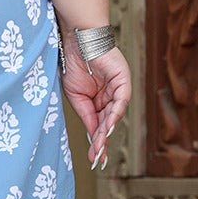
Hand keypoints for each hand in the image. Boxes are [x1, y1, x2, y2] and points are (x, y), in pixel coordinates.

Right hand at [61, 43, 131, 171]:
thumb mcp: (77, 98)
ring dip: (107, 130)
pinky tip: (108, 126)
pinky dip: (114, 114)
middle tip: (97, 157)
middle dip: (102, 140)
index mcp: (100, 100)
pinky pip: (121, 101)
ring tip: (100, 145)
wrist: (76, 41)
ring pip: (115, 114)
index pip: (100, 124)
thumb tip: (94, 136)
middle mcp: (112, 96)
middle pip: (109, 122)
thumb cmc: (74, 64)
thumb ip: (87, 116)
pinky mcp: (123, 80)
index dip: (97, 141)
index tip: (94, 158)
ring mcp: (119, 88)